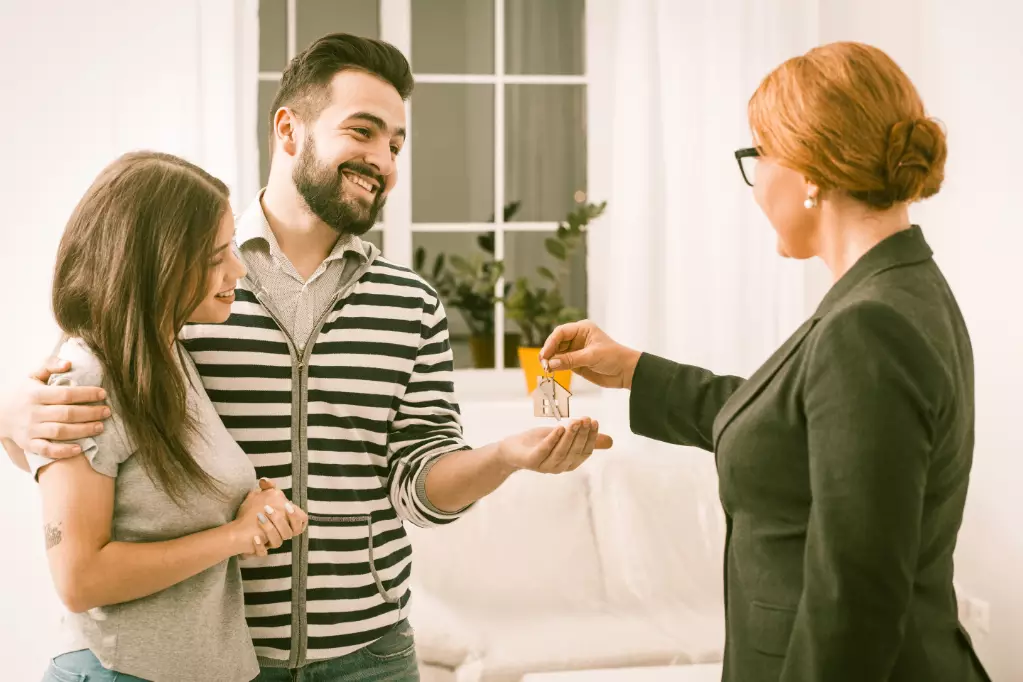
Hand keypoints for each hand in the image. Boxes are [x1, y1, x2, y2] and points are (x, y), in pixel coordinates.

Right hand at [1, 358, 110, 457]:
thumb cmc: (25, 393)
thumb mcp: (33, 375)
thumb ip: (50, 365)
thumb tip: (69, 363)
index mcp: (36, 394)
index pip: (65, 394)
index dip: (86, 394)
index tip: (103, 394)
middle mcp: (33, 412)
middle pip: (67, 414)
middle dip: (90, 413)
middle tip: (107, 412)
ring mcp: (30, 430)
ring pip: (60, 432)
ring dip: (82, 430)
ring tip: (100, 427)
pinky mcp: (29, 444)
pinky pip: (47, 450)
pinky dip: (63, 451)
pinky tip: (79, 449)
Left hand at [234, 478, 307, 557]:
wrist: (236, 527)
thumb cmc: (252, 512)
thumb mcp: (260, 497)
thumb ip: (267, 487)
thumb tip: (264, 480)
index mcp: (285, 522)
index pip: (301, 523)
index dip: (297, 517)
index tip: (287, 506)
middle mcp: (280, 534)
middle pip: (291, 532)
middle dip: (281, 520)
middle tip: (268, 509)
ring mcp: (270, 543)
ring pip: (278, 542)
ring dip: (269, 529)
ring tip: (259, 518)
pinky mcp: (259, 551)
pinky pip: (263, 553)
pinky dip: (260, 546)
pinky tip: (255, 537)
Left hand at [497, 418, 612, 473]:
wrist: (511, 450)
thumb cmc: (539, 443)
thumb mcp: (564, 437)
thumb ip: (584, 439)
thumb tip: (611, 441)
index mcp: (570, 463)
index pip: (585, 451)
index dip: (591, 438)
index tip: (594, 421)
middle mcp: (559, 467)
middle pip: (574, 451)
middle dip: (582, 435)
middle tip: (586, 419)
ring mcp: (545, 466)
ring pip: (561, 452)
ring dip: (570, 436)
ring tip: (575, 421)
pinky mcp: (531, 461)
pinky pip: (544, 451)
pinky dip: (552, 440)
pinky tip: (559, 428)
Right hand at [540, 320, 642, 389]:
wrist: (626, 372)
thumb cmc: (614, 357)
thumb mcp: (591, 356)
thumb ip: (571, 360)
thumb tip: (552, 364)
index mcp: (582, 329)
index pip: (561, 332)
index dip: (551, 342)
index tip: (545, 354)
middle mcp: (577, 338)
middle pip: (556, 342)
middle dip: (549, 352)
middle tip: (543, 363)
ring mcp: (576, 351)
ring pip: (557, 353)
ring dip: (551, 360)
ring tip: (546, 368)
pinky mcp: (576, 363)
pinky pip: (562, 363)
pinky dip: (556, 367)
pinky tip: (551, 371)